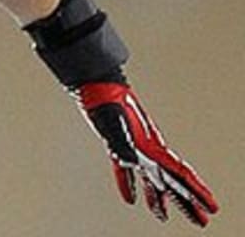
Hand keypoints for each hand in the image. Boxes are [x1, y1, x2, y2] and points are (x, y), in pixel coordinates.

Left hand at [75, 81, 218, 226]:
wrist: (98, 88)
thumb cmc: (109, 104)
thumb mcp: (115, 124)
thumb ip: (122, 143)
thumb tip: (130, 162)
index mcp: (154, 147)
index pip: (181, 175)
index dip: (198, 192)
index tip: (211, 207)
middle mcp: (149, 151)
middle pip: (172, 182)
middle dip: (187, 203)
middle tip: (201, 221)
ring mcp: (135, 149)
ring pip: (152, 180)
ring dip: (158, 198)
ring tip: (162, 216)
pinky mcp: (117, 147)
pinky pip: (125, 172)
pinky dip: (128, 185)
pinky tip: (130, 200)